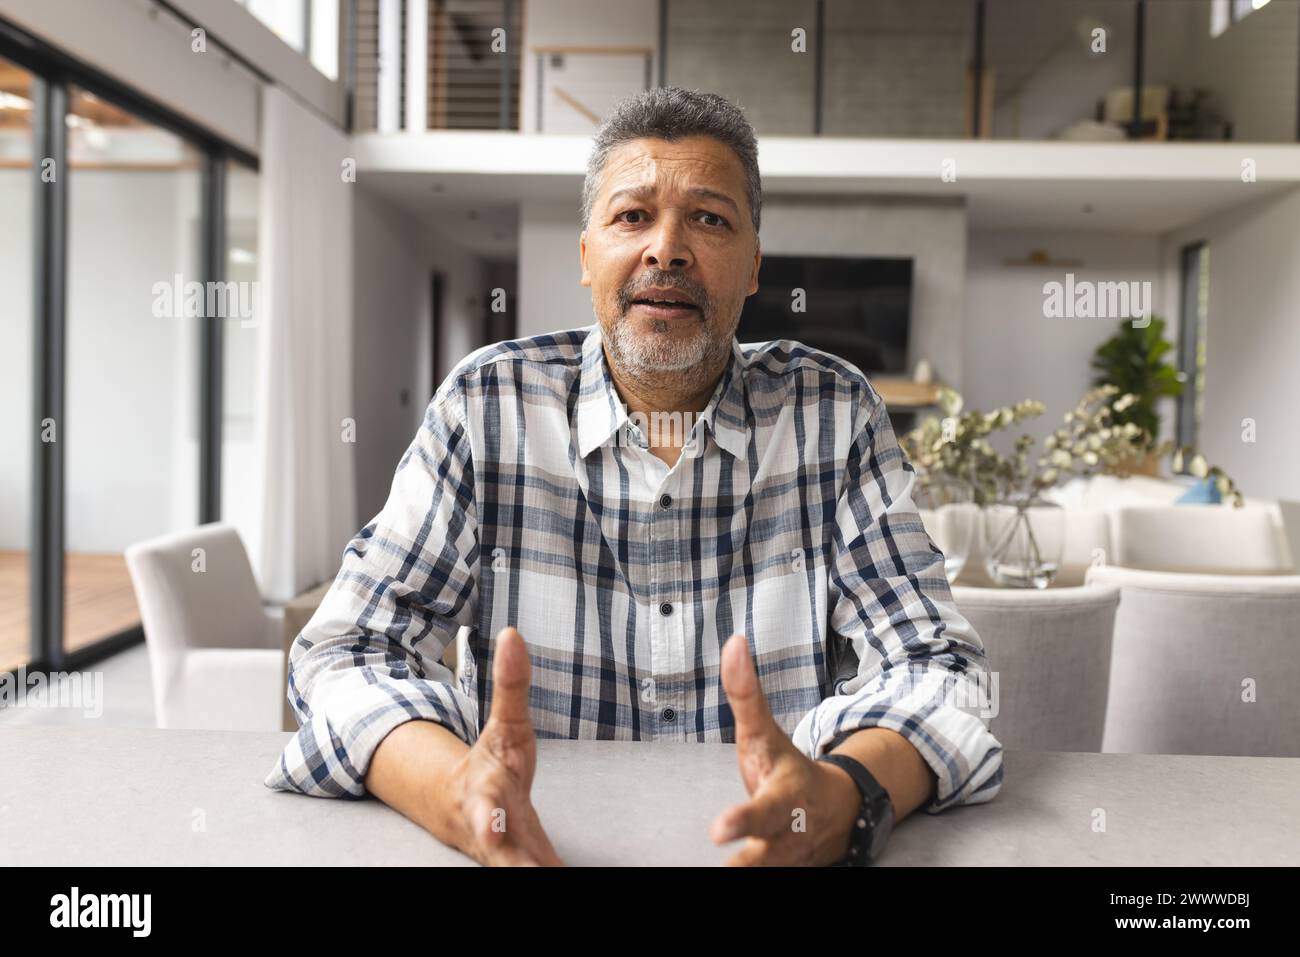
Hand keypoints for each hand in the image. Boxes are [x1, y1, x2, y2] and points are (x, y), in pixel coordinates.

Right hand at [438, 626, 563, 865]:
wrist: (463, 810)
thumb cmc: (491, 764)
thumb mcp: (504, 723)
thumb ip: (511, 684)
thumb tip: (512, 633)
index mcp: (485, 795)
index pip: (485, 809)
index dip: (487, 820)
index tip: (491, 828)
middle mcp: (495, 834)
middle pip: (502, 857)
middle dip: (514, 867)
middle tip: (531, 874)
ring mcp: (511, 856)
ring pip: (522, 871)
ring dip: (541, 873)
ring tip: (563, 877)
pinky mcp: (529, 865)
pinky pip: (544, 873)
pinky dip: (556, 874)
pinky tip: (578, 886)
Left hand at [709, 633, 862, 865]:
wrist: (838, 811)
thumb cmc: (788, 770)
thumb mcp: (765, 733)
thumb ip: (745, 694)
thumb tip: (734, 642)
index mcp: (785, 796)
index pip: (763, 809)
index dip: (742, 820)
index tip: (717, 830)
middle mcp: (788, 834)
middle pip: (769, 853)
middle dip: (748, 863)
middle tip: (723, 857)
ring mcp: (790, 860)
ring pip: (769, 871)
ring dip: (745, 874)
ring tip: (716, 880)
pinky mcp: (787, 872)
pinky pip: (769, 877)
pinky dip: (751, 876)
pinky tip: (721, 879)